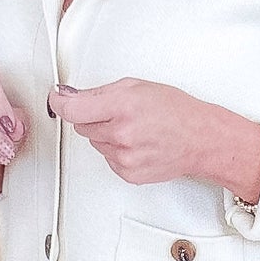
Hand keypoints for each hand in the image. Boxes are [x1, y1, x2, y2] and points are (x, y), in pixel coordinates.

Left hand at [49, 78, 259, 200]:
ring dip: (107, 135)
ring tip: (134, 129)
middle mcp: (121, 133)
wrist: (201, 140)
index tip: (58, 98)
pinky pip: (107, 158)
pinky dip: (116, 151)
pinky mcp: (127, 173)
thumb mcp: (138, 87)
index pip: (72, 109)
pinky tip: (137, 144)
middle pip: (82, 125)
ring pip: (95, 143)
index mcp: (122, 106)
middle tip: (117, 112)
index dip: (61, 102)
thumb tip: (72, 96)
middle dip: (93, 117)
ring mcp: (123, 157)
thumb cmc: (177, 112)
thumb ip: (100, 92)